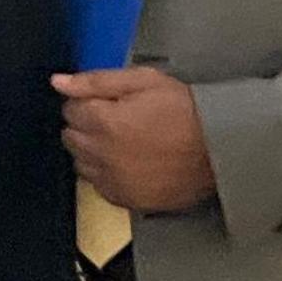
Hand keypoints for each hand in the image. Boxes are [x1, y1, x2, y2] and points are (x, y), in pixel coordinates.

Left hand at [54, 67, 215, 214]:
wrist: (223, 148)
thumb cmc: (188, 110)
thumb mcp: (146, 81)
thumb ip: (97, 81)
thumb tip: (58, 82)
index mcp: (103, 122)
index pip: (70, 109)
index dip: (88, 102)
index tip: (109, 103)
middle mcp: (100, 155)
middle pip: (70, 137)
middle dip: (86, 125)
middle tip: (118, 120)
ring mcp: (111, 181)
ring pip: (80, 163)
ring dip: (93, 151)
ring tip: (125, 142)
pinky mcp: (124, 200)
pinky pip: (98, 186)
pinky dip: (106, 174)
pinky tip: (129, 163)